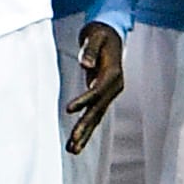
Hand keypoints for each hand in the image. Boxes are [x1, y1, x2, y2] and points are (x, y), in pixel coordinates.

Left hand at [65, 21, 125, 152]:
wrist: (111, 33)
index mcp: (113, 73)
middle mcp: (114, 87)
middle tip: (73, 143)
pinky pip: (94, 115)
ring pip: (97, 117)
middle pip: (98, 110)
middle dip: (85, 127)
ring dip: (85, 134)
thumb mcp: (96, 36)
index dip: (84, 100)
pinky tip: (76, 142)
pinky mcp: (103, 96)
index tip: (68, 110)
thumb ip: (90, 50)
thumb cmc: (101, 33)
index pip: (97, 90)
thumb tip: (84, 65)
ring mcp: (110, 93)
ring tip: (73, 150)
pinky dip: (86, 128)